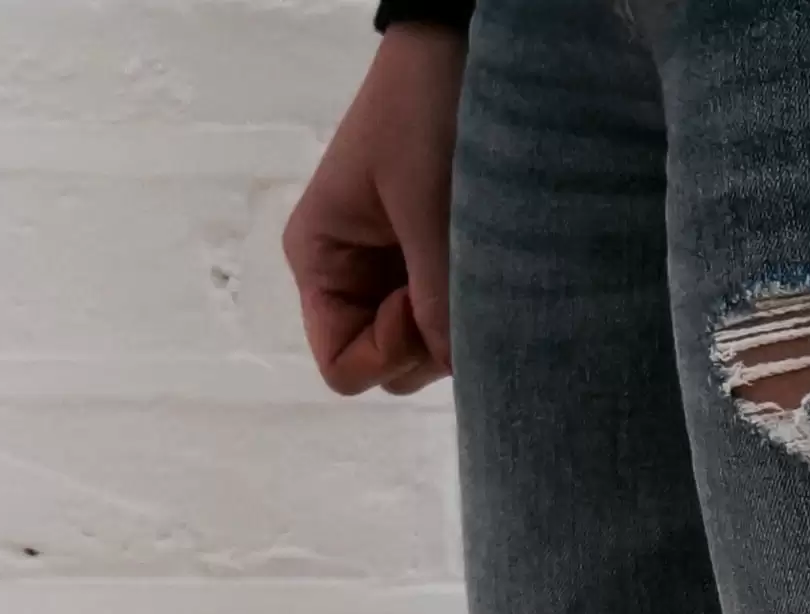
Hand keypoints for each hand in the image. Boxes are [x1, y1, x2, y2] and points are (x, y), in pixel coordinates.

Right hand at [283, 25, 462, 395]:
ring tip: (474, 260)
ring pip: (426, 352)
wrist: (460, 48)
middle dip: (428, 345)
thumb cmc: (425, 112)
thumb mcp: (427, 209)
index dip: (386, 354)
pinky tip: (487, 265)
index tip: (417, 303)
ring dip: (456, 326)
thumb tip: (459, 369)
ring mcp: (395, 277)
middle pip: (390, 369)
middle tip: (456, 280)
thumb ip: (438, 301)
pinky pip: (451, 321)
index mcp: (322, 262)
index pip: (342, 366)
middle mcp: (352, 279)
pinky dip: (472, 310)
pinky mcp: (433, 266)